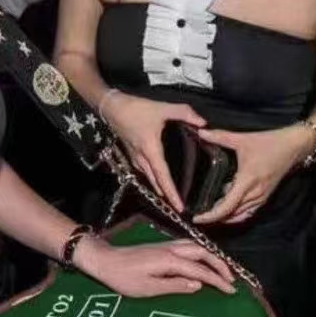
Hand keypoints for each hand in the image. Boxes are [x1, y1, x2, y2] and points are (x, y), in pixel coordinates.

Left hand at [79, 237, 235, 297]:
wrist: (104, 260)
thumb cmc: (123, 277)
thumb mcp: (148, 288)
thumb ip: (174, 286)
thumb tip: (198, 285)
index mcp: (170, 261)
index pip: (201, 271)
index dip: (217, 281)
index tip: (231, 291)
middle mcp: (172, 249)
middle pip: (204, 253)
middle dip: (221, 266)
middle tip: (231, 281)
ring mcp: (166, 245)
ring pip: (197, 247)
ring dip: (212, 258)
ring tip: (221, 272)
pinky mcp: (161, 246)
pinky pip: (188, 246)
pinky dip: (201, 254)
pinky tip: (202, 262)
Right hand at [103, 93, 205, 210]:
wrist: (112, 108)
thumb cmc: (136, 109)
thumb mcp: (163, 108)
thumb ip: (185, 113)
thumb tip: (203, 124)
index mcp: (151, 150)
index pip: (163, 176)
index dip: (171, 192)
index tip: (178, 207)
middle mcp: (142, 159)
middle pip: (155, 182)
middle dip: (167, 196)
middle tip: (178, 208)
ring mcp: (135, 158)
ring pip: (149, 178)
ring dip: (160, 188)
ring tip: (171, 198)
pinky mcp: (132, 155)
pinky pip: (144, 172)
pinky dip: (153, 179)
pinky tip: (159, 180)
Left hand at [193, 124, 312, 224]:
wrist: (296, 146)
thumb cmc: (270, 142)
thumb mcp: (243, 139)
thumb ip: (220, 137)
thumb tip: (200, 132)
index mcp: (247, 181)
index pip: (226, 207)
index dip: (211, 216)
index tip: (197, 218)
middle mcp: (254, 194)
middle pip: (230, 215)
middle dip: (213, 217)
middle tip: (198, 215)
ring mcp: (261, 197)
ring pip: (239, 216)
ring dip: (224, 217)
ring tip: (208, 213)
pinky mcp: (265, 197)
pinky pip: (248, 212)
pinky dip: (236, 215)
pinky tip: (226, 209)